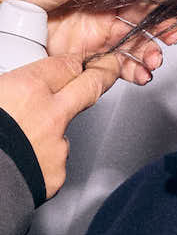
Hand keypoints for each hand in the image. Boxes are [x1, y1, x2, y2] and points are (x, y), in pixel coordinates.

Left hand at [0, 0, 176, 84]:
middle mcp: (108, 0)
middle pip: (148, 15)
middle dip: (165, 27)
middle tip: (171, 35)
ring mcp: (100, 27)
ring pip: (138, 41)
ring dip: (151, 51)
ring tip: (154, 59)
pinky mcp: (90, 52)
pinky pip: (119, 63)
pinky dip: (134, 70)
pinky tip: (142, 73)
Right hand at [0, 53, 124, 197]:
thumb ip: (9, 90)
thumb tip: (11, 91)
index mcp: (27, 90)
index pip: (65, 65)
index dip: (75, 62)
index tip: (80, 60)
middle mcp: (50, 115)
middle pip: (89, 86)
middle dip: (102, 74)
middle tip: (108, 67)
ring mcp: (57, 146)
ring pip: (65, 131)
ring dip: (53, 131)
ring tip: (22, 140)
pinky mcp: (57, 174)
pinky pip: (54, 162)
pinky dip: (42, 161)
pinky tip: (21, 162)